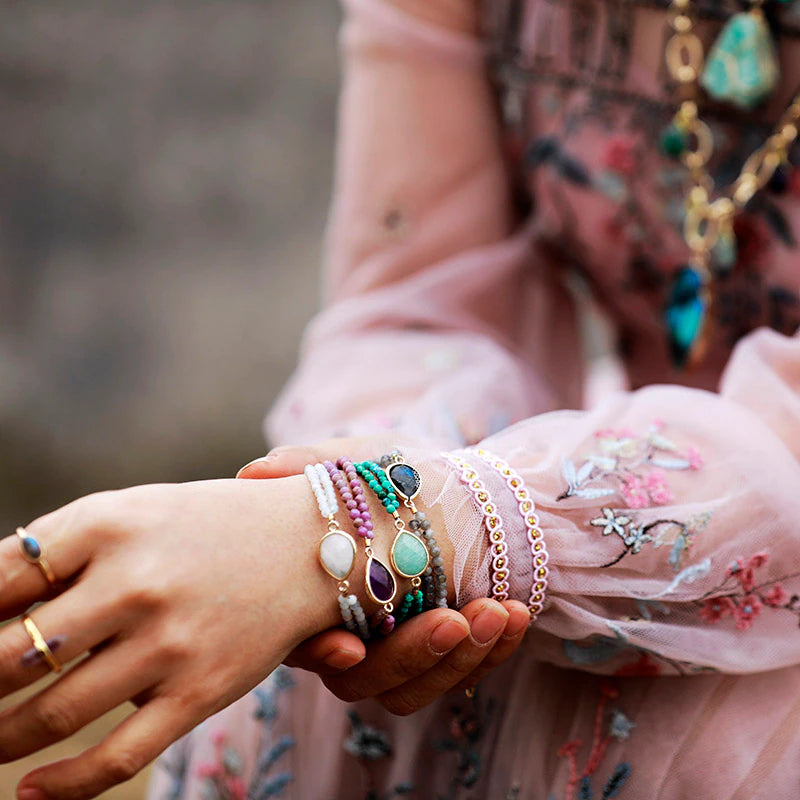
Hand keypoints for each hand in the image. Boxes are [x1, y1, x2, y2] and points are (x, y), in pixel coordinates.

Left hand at [1, 477, 334, 799]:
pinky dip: (62, 786)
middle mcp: (135, 582)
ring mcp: (169, 641)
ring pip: (54, 713)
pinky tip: (30, 791)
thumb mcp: (134, 511)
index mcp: (109, 523)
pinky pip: (117, 756)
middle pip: (12, 655)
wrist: (312, 541)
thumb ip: (62, 552)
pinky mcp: (200, 689)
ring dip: (2, 738)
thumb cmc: (210, 524)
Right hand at [238, 440, 530, 713]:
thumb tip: (254, 472)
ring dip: (459, 658)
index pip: (301, 642)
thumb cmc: (396, 479)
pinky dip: (492, 652)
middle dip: (409, 655)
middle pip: (361, 679)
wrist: (459, 493)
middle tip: (454, 621)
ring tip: (499, 611)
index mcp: (317, 597)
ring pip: (411, 689)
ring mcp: (396, 650)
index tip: (350, 646)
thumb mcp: (358, 464)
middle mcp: (350, 634)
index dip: (318, 652)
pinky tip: (517, 613)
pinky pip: (461, 676)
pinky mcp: (442, 657)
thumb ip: (309, 466)